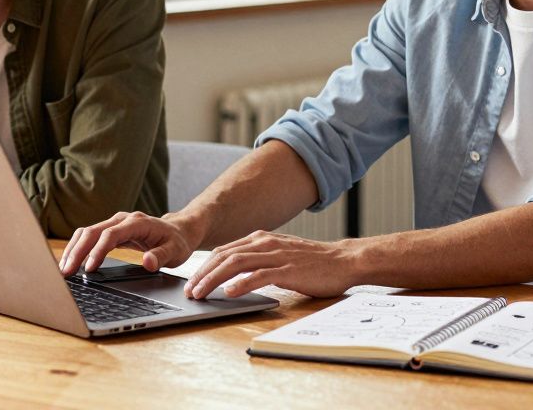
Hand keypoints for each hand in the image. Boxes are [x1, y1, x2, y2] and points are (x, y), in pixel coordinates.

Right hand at [59, 211, 196, 275]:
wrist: (179, 231)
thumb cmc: (177, 242)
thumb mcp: (176, 251)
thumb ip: (161, 256)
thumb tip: (147, 262)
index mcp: (137, 222)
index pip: (111, 235)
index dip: (98, 251)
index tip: (89, 268)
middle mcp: (122, 219)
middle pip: (93, 231)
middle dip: (78, 252)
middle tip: (66, 273)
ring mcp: (115, 223)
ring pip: (87, 232)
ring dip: (74, 249)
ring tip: (63, 270)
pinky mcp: (110, 230)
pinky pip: (90, 237)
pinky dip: (78, 248)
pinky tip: (71, 262)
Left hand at [184, 231, 361, 299]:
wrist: (343, 260)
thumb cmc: (312, 262)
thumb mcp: (280, 255)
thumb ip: (258, 260)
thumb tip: (233, 274)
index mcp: (261, 239)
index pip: (224, 251)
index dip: (204, 267)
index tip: (192, 282)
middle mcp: (265, 243)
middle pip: (224, 256)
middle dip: (202, 274)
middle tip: (189, 291)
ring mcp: (276, 255)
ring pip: (236, 264)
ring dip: (214, 279)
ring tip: (201, 293)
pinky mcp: (287, 270)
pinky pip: (259, 276)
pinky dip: (241, 284)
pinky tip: (229, 293)